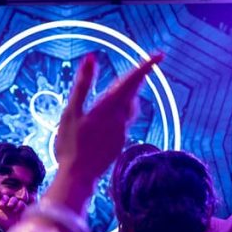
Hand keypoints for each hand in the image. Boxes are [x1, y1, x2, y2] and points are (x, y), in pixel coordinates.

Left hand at [0, 192, 25, 230]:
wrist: (13, 231)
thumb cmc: (4, 224)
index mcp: (1, 204)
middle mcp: (8, 204)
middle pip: (7, 197)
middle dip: (4, 199)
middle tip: (1, 205)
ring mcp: (16, 206)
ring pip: (14, 199)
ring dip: (12, 201)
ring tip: (10, 207)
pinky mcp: (23, 208)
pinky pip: (21, 203)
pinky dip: (18, 205)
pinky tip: (15, 211)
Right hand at [51, 53, 162, 205]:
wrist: (78, 176)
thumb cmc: (71, 145)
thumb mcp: (72, 112)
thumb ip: (83, 85)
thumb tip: (91, 58)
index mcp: (108, 107)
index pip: (131, 81)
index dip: (146, 66)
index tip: (160, 54)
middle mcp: (120, 118)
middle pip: (133, 92)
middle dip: (139, 76)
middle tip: (146, 64)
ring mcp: (121, 132)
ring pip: (129, 106)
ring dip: (129, 94)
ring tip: (125, 85)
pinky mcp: (118, 142)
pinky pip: (123, 120)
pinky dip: (120, 110)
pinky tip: (108, 114)